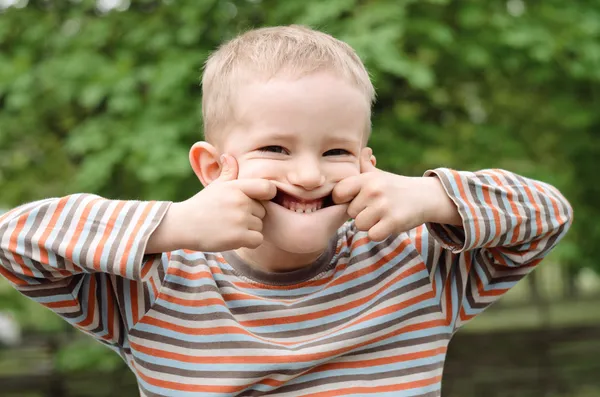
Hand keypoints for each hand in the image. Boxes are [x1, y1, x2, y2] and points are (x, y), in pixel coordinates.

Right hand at [147, 154, 275, 252]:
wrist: (182, 225)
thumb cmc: (201, 205)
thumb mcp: (215, 186)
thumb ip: (228, 173)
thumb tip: (229, 156)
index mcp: (236, 186)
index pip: (268, 188)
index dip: (268, 195)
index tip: (258, 201)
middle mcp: (240, 201)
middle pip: (263, 211)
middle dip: (252, 216)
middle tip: (232, 218)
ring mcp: (240, 219)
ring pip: (260, 226)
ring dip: (249, 230)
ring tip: (230, 227)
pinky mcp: (238, 237)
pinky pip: (258, 239)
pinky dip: (250, 241)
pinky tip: (235, 238)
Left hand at [332, 149, 460, 240]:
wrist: (426, 196)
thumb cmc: (395, 187)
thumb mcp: (379, 175)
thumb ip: (365, 165)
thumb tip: (364, 151)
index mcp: (366, 179)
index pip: (338, 192)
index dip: (342, 200)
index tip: (353, 200)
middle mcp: (373, 190)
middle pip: (350, 213)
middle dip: (360, 214)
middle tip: (375, 208)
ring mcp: (383, 206)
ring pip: (360, 225)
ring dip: (369, 225)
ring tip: (381, 216)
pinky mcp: (393, 221)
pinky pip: (373, 235)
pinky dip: (379, 234)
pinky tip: (387, 225)